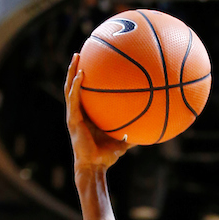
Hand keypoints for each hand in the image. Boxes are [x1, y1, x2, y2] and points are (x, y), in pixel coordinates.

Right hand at [65, 53, 130, 172]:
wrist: (95, 166)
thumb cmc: (107, 157)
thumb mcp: (122, 142)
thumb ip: (132, 134)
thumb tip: (148, 130)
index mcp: (87, 116)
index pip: (85, 94)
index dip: (85, 80)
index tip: (92, 64)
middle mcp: (78, 113)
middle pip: (75, 86)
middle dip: (76, 68)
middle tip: (81, 53)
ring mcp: (74, 115)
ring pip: (70, 88)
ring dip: (72, 71)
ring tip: (77, 56)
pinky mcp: (72, 119)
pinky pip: (73, 98)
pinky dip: (76, 85)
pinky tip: (81, 74)